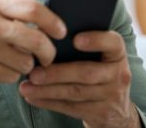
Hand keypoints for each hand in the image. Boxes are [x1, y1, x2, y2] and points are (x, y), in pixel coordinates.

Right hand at [0, 0, 66, 82]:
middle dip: (48, 52)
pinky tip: (1, 67)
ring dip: (26, 65)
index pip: (33, 9)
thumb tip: (42, 24)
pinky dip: (11, 74)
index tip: (61, 30)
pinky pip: (10, 76)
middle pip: (36, 40)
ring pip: (25, 62)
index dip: (53, 21)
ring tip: (16, 59)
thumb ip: (9, 12)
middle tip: (49, 55)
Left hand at [18, 30, 139, 127]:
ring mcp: (111, 95)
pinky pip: (71, 108)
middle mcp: (118, 74)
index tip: (75, 39)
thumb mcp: (100, 56)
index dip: (96, 40)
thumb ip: (81, 45)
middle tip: (34, 73)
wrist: (117, 109)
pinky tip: (33, 97)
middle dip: (57, 73)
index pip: (113, 43)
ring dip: (47, 90)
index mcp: (117, 53)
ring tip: (27, 86)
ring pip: (75, 92)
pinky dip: (49, 102)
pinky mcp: (100, 113)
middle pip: (87, 73)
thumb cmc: (99, 70)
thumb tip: (46, 33)